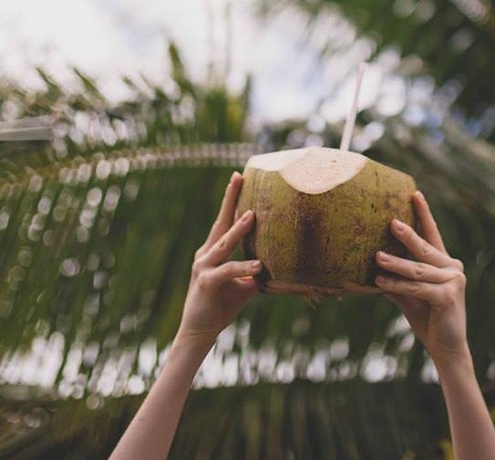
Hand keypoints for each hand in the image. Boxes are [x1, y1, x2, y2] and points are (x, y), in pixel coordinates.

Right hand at [176, 172, 260, 348]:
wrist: (200, 331)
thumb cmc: (222, 305)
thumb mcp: (242, 283)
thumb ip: (255, 271)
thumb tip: (281, 263)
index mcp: (213, 250)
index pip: (224, 220)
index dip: (232, 199)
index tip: (238, 177)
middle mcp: (206, 253)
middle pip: (220, 221)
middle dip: (230, 199)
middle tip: (238, 177)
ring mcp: (203, 266)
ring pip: (224, 243)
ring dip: (238, 229)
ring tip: (252, 215)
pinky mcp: (206, 282)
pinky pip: (228, 271)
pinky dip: (243, 268)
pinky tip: (258, 266)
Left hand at [375, 191, 469, 368]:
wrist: (445, 348)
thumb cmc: (427, 317)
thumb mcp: (408, 293)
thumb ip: (395, 278)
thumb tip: (369, 264)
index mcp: (444, 263)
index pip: (432, 234)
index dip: (424, 213)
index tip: (415, 193)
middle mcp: (452, 267)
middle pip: (425, 247)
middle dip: (407, 234)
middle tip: (390, 221)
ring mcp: (453, 280)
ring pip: (417, 268)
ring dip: (395, 263)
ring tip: (376, 256)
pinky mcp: (449, 295)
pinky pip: (417, 286)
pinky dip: (397, 284)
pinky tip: (380, 281)